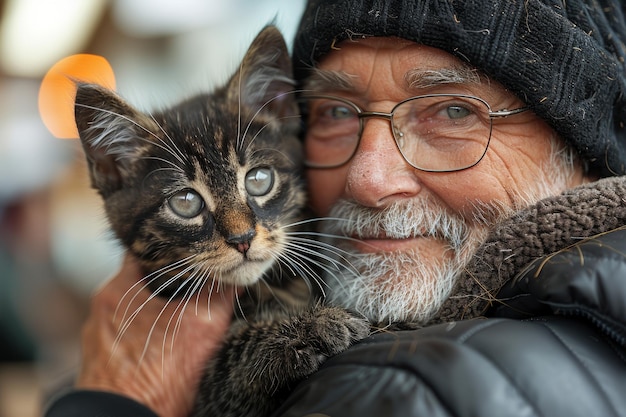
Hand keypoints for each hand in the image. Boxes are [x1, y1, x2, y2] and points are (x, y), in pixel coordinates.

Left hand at [76, 255, 235, 416]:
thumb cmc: (159, 374)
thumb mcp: (204, 325)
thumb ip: (221, 292)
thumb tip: (237, 273)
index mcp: (117, 289)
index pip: (145, 249)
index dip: (173, 246)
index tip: (196, 249)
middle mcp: (102, 309)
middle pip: (142, 280)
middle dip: (171, 280)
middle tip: (199, 281)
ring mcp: (100, 336)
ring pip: (136, 308)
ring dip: (160, 308)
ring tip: (187, 312)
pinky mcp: (104, 361)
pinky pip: (131, 334)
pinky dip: (149, 333)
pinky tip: (170, 342)